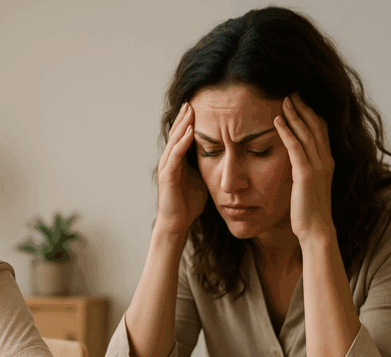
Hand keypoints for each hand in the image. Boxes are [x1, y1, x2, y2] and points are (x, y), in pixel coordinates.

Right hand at [156, 102, 208, 239]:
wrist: (177, 223)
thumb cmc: (189, 203)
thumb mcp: (202, 178)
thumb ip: (207, 165)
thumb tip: (224, 156)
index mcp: (178, 160)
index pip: (183, 135)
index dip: (189, 121)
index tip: (200, 105)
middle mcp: (169, 160)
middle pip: (177, 133)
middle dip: (184, 117)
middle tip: (193, 99)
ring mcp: (167, 167)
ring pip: (174, 141)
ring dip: (183, 124)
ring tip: (191, 110)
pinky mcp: (167, 176)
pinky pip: (175, 155)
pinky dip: (183, 142)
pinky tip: (191, 132)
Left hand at [274, 93, 335, 241]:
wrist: (316, 231)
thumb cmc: (308, 213)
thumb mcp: (307, 187)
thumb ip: (303, 172)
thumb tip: (293, 164)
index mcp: (327, 163)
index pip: (321, 131)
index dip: (311, 114)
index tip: (300, 101)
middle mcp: (325, 161)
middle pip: (316, 126)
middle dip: (304, 108)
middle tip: (292, 92)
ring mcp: (317, 167)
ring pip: (306, 133)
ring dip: (295, 114)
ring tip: (284, 99)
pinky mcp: (306, 174)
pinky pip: (295, 147)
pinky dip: (287, 131)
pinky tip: (277, 120)